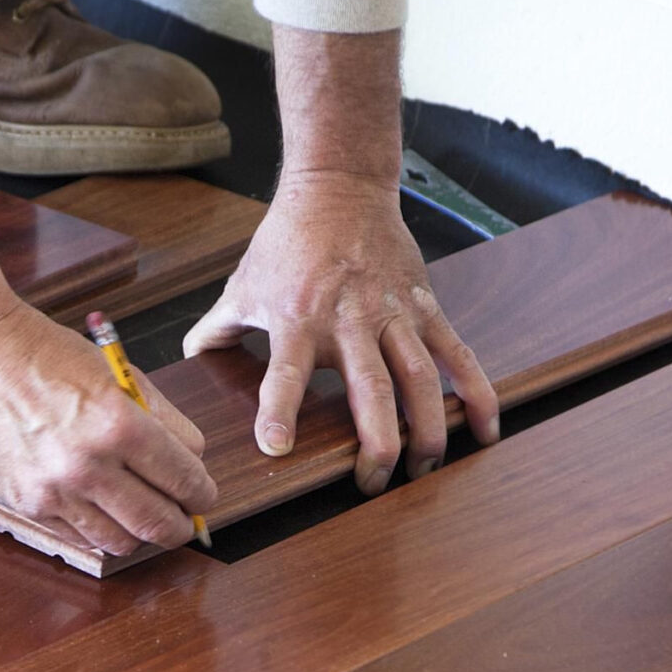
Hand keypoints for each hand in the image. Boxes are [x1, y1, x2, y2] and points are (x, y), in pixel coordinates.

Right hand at [0, 232, 215, 556]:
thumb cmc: (47, 357)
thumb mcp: (120, 375)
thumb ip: (163, 420)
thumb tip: (193, 462)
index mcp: (120, 424)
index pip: (186, 481)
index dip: (202, 494)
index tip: (202, 496)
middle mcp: (88, 464)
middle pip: (159, 524)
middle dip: (181, 526)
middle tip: (184, 519)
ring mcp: (56, 490)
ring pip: (122, 541)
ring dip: (140, 533)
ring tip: (141, 514)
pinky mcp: (28, 503)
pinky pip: (80, 535)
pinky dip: (99, 527)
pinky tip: (100, 507)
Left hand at [186, 167, 497, 493]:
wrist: (339, 187)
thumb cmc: (287, 242)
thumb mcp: (241, 284)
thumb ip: (215, 330)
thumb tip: (188, 363)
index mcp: (298, 318)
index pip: (286, 371)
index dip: (280, 409)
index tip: (277, 448)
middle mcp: (349, 320)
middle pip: (370, 389)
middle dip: (376, 443)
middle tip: (372, 484)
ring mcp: (393, 314)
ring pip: (421, 379)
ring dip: (428, 429)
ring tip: (425, 468)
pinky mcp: (425, 306)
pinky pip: (457, 355)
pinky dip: (476, 393)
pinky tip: (484, 431)